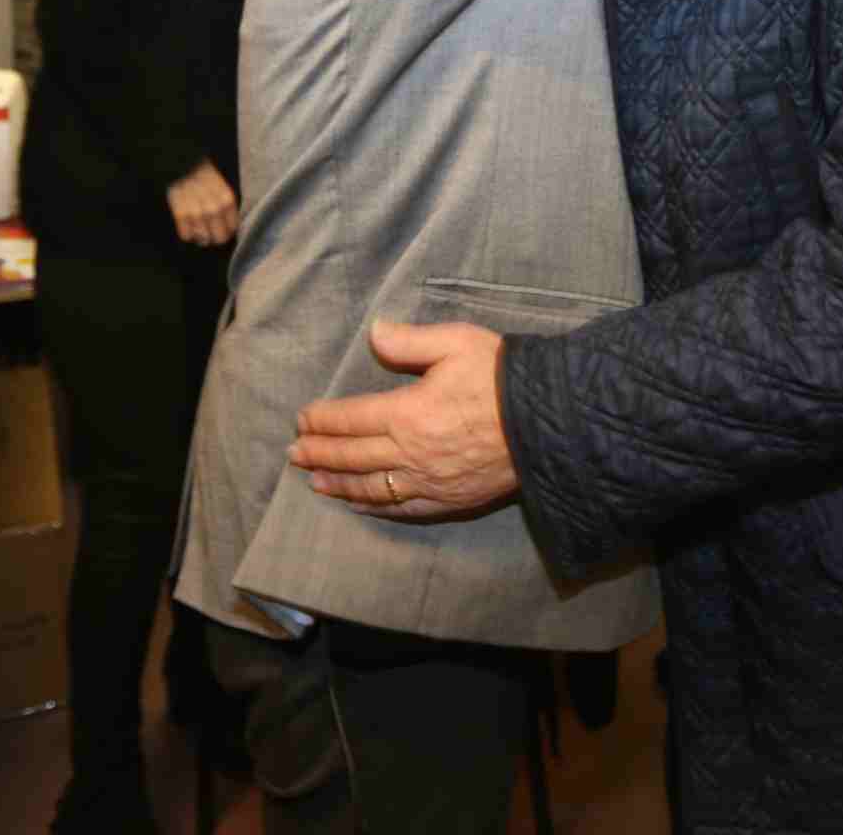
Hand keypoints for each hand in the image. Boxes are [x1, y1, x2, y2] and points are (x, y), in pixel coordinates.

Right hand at [166, 160, 238, 245]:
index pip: (232, 229)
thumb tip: (228, 227)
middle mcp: (214, 209)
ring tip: (197, 226)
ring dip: (200, 235)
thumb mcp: (223, 187)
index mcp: (227, 200)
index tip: (221, 229)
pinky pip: (186, 235)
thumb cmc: (203, 175)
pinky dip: (186, 233)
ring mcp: (197, 212)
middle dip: (214, 237)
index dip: (227, 231)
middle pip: (219, 238)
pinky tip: (187, 223)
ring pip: (202, 238)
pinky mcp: (181, 214)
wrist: (182, 164)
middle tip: (209, 232)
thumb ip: (227, 207)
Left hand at [289, 320, 516, 519]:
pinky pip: (402, 508)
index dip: (322, 420)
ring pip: (371, 487)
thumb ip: (409, 341)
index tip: (302, 420)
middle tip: (294, 454)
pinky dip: (374, 506)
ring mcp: (428, 482)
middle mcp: (410, 454)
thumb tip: (374, 334)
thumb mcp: (456, 343)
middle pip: (352, 457)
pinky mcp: (449, 500)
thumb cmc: (500, 376)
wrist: (548, 422)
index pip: (351, 419)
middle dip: (319, 454)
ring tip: (314, 481)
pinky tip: (360, 504)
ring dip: (338, 484)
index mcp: (407, 413)